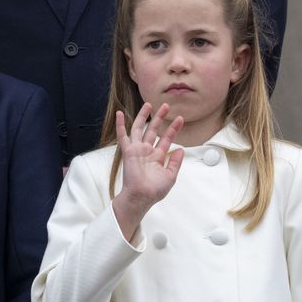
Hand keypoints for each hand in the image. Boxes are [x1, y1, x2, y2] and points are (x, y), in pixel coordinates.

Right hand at [111, 103, 183, 241]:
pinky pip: (123, 136)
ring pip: (139, 128)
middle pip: (153, 130)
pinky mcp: (128, 151)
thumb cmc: (155, 191)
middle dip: (159, 118)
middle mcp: (147, 151)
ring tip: (149, 104)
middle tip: (165, 106)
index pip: (166, 139)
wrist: (142, 196)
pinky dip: (120, 125)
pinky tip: (120, 114)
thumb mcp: (170, 176)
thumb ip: (175, 163)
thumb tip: (181, 150)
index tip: (180, 119)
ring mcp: (137, 150)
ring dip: (144, 116)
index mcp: (157, 157)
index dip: (173, 129)